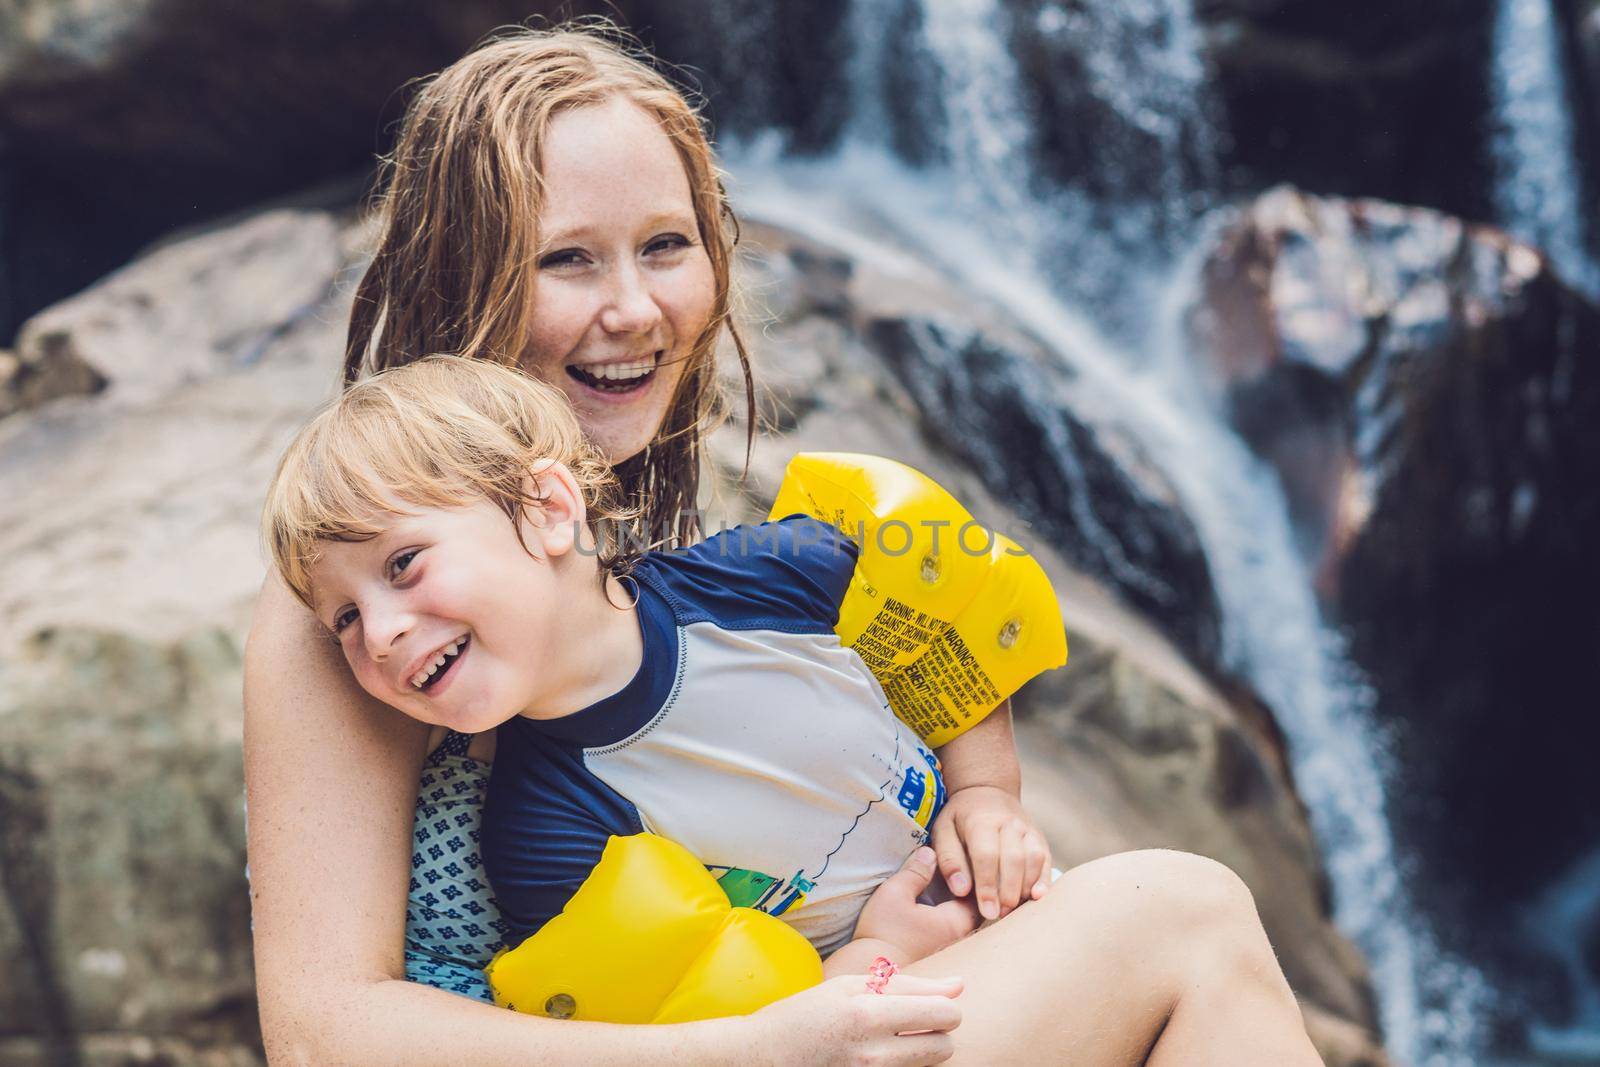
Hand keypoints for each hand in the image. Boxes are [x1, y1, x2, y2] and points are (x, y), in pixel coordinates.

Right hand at [740, 971, 963, 1066]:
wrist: (764, 1057)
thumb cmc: (806, 1013)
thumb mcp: (850, 986)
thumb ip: (908, 985)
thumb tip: (959, 985)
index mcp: (870, 1014)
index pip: (943, 1013)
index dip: (946, 1007)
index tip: (933, 1005)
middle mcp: (875, 1053)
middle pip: (945, 1047)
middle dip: (939, 1032)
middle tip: (916, 1024)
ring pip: (930, 1066)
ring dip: (924, 1052)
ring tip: (897, 1040)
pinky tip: (883, 1056)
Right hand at [853, 847, 978, 961]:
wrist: (870, 972)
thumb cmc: (883, 932)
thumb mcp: (895, 893)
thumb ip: (915, 872)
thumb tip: (931, 852)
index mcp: (956, 921)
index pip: (980, 892)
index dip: (974, 873)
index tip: (962, 858)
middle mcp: (960, 938)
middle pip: (978, 908)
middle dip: (972, 889)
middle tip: (958, 870)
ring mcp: (952, 950)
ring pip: (967, 922)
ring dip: (963, 905)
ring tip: (951, 886)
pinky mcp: (940, 957)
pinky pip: (955, 932)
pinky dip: (953, 918)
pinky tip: (939, 910)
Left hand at [930, 785, 1051, 919]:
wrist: (986, 792)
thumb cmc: (960, 819)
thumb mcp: (943, 831)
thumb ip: (949, 860)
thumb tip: (961, 890)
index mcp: (981, 821)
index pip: (986, 855)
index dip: (988, 885)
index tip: (987, 911)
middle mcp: (1008, 823)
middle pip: (1013, 859)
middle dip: (1008, 891)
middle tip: (1000, 915)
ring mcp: (1027, 829)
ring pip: (1033, 858)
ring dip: (1026, 887)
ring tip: (1014, 909)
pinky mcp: (1039, 837)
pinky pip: (1046, 859)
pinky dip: (1044, 879)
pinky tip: (1037, 897)